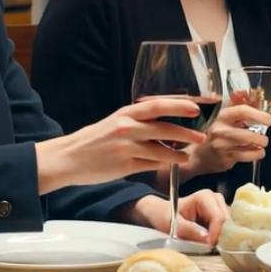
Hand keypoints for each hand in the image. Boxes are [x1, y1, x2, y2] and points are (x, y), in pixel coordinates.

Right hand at [35, 98, 204, 192]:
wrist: (69, 158)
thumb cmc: (92, 140)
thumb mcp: (114, 123)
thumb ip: (136, 123)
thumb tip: (163, 125)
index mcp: (125, 114)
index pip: (157, 106)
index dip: (178, 105)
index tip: (196, 107)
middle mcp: (127, 128)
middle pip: (164, 128)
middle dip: (187, 132)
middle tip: (202, 135)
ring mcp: (126, 148)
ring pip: (161, 150)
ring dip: (179, 152)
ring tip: (189, 154)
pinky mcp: (124, 166)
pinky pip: (151, 164)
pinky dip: (164, 163)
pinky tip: (173, 163)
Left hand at [126, 190, 230, 246]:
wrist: (162, 213)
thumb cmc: (166, 216)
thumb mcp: (173, 225)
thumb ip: (190, 231)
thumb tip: (208, 240)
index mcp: (205, 197)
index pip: (219, 218)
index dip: (216, 234)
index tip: (209, 247)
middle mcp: (216, 199)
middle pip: (228, 221)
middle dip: (221, 237)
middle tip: (211, 249)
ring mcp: (221, 207)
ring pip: (231, 225)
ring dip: (223, 238)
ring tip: (211, 246)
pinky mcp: (222, 215)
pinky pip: (228, 228)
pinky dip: (222, 237)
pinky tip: (214, 243)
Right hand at [183, 103, 270, 178]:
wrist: (198, 155)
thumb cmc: (214, 132)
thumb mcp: (223, 115)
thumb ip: (237, 102)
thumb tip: (250, 91)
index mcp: (221, 116)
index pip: (242, 111)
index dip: (259, 115)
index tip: (269, 119)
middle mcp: (220, 131)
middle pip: (248, 134)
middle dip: (262, 138)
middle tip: (264, 138)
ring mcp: (222, 147)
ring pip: (250, 148)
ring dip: (260, 147)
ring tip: (260, 145)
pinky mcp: (225, 160)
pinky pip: (247, 157)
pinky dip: (256, 155)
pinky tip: (254, 152)